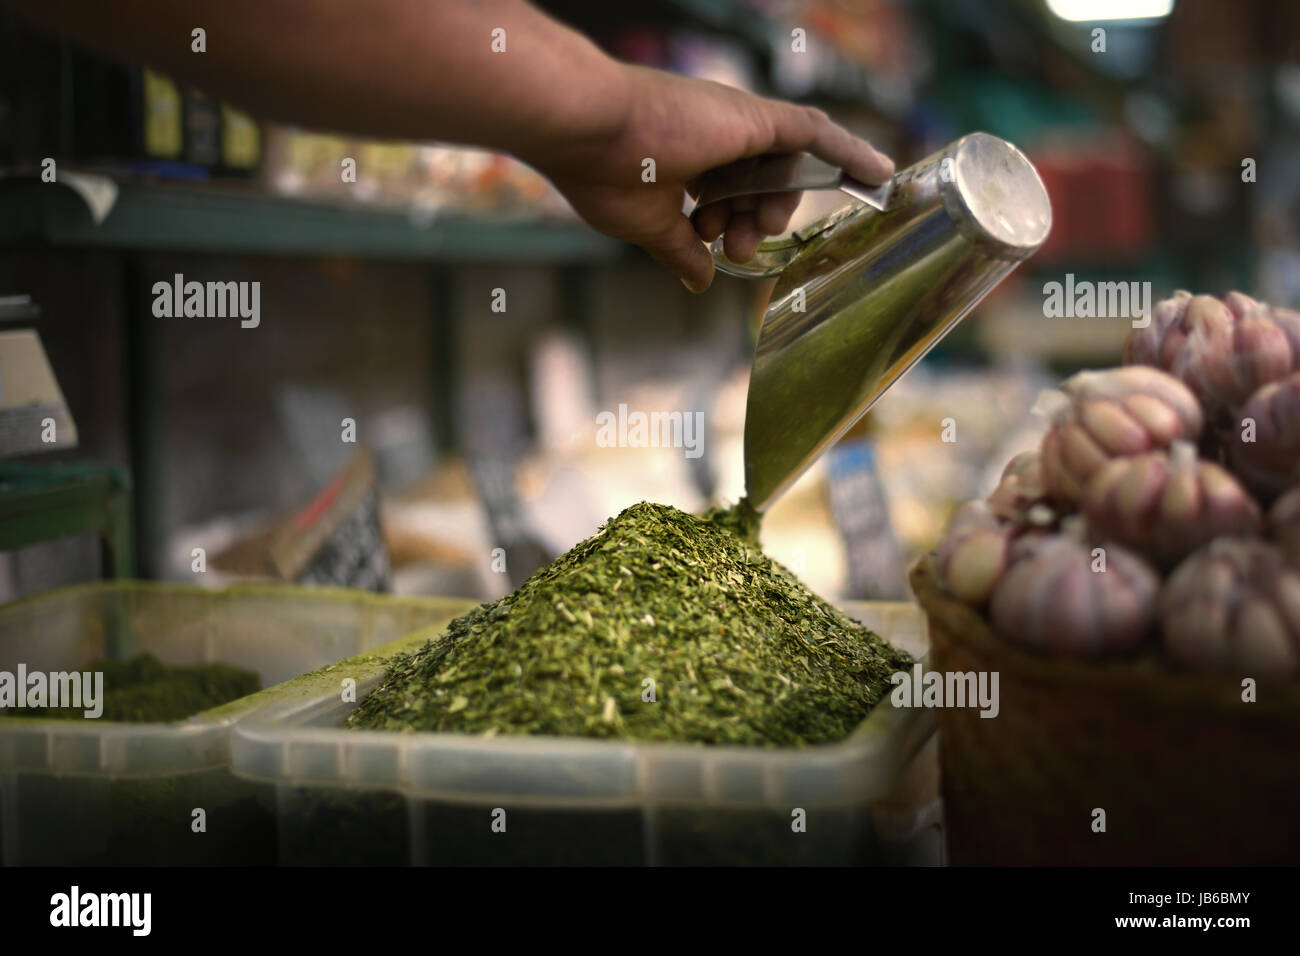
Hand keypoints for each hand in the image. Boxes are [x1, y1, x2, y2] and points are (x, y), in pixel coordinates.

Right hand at [526, 64, 893, 292]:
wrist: (588, 130)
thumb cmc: (601, 173)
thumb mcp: (646, 225)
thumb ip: (680, 250)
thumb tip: (701, 282)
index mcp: (687, 161)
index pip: (730, 194)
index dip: (731, 227)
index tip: (719, 249)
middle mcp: (716, 137)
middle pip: (762, 184)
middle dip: (755, 221)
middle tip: (737, 247)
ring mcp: (738, 125)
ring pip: (784, 169)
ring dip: (778, 207)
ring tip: (752, 232)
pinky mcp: (756, 119)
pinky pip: (816, 136)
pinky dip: (849, 154)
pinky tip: (881, 174)